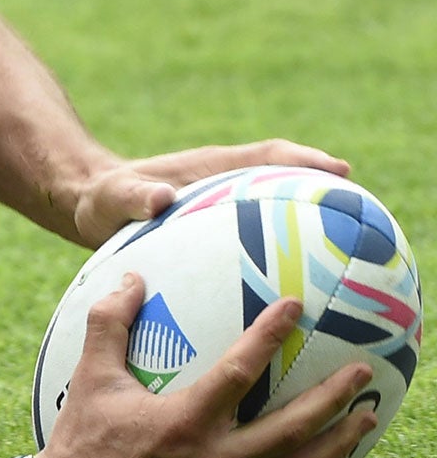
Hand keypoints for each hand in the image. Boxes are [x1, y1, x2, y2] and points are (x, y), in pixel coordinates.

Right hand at [36, 273, 371, 457]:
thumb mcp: (89, 375)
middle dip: (333, 397)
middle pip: (292, 426)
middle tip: (361, 373)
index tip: (294, 307)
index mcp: (184, 420)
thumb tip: (130, 279)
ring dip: (338, 443)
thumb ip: (110, 323)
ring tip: (364, 419)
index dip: (269, 335)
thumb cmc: (82, 439)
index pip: (239, 370)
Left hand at [66, 141, 350, 246]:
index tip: (339, 172)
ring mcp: (225, 213)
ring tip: (350, 271)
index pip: (266, 157)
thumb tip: (160, 198)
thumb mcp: (112, 196)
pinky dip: (280, 263)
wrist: (90, 208)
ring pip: (278, 220)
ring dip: (310, 236)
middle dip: (326, 200)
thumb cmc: (101, 198)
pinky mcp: (218, 239)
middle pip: (288, 187)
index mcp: (208, 169)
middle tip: (366, 226)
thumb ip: (133, 195)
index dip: (303, 161)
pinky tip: (297, 300)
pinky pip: (259, 248)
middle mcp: (224, 187)